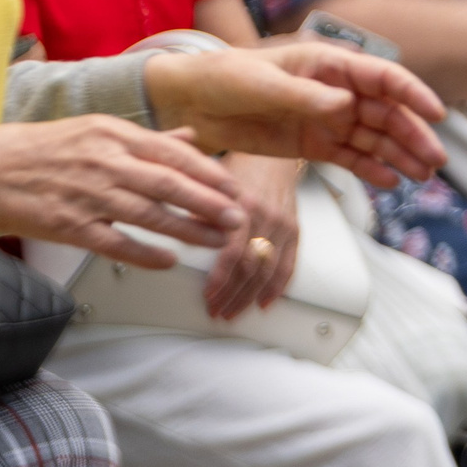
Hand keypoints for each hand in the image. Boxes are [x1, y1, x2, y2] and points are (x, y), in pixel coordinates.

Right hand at [0, 118, 244, 267]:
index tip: (236, 187)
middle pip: (170, 184)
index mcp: (114, 134)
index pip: (174, 153)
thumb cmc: (39, 151)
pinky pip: (113, 241)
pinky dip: (143, 251)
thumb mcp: (96, 131)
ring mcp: (86, 194)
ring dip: (188, 229)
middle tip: (240, 218)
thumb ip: (147, 139)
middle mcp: (105, 161)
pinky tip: (168, 261)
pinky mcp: (67, 225)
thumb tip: (190, 138)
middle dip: (210, 202)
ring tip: (217, 240)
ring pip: (149, 213)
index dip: (210, 173)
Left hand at [142, 43, 447, 187]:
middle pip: (386, 113)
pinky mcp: (312, 145)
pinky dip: (371, 170)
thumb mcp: (262, 83)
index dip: (413, 94)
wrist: (190, 102)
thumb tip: (346, 106)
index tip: (436, 114)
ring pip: (374, 139)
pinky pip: (350, 158)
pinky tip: (391, 181)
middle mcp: (337, 92)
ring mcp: (327, 120)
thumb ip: (305, 95)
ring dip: (399, 155)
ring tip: (422, 176)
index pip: (383, 78)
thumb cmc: (225, 77)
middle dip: (413, 135)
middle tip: (435, 160)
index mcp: (329, 65)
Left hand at [204, 153, 301, 319]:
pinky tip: (265, 302)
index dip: (220, 278)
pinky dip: (277, 287)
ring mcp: (282, 225)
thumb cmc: (240, 167)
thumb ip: (196, 207)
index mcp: (243, 205)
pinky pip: (288, 264)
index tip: (208, 296)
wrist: (274, 155)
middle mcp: (266, 216)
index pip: (233, 251)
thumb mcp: (212, 182)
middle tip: (217, 311)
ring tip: (233, 311)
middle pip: (251, 266)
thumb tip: (173, 233)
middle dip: (232, 294)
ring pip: (268, 270)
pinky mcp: (294, 229)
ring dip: (249, 296)